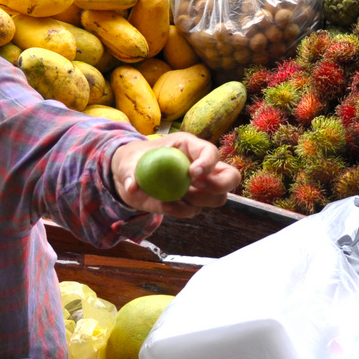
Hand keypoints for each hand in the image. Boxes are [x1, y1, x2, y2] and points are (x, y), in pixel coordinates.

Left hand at [111, 132, 239, 218]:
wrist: (129, 175)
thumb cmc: (133, 159)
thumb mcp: (128, 161)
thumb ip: (130, 172)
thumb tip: (133, 186)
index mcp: (190, 147)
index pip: (212, 153)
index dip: (208, 164)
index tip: (192, 174)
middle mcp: (200, 166)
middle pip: (230, 177)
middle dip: (219, 185)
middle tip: (195, 187)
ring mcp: (198, 187)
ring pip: (218, 198)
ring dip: (198, 201)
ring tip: (174, 196)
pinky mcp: (189, 203)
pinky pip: (194, 211)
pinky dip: (181, 211)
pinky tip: (165, 205)